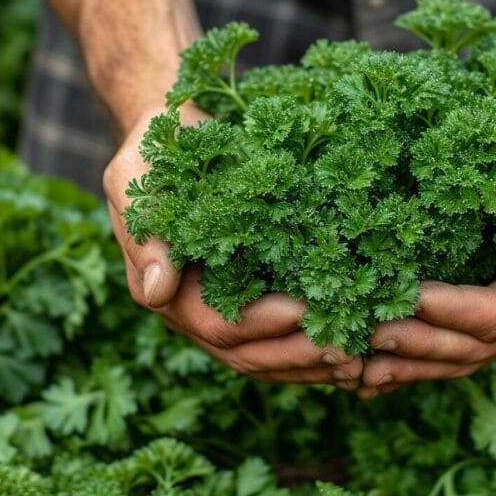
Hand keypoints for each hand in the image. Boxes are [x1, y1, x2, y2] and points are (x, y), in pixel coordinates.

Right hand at [103, 106, 362, 388]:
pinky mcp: (253, 299)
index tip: (303, 312)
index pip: (216, 324)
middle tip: (346, 350)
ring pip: (267, 357)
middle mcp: (193, 311)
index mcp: (165, 290)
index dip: (261, 324)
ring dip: (310, 364)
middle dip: (295, 355)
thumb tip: (160, 291)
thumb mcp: (138, 178)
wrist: (181, 131)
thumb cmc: (160, 148)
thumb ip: (145, 233)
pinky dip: (314, 350)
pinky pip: (282, 340)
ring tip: (357, 360)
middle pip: (246, 354)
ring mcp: (224, 310)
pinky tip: (354, 351)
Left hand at [358, 162, 495, 398]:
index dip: (454, 311)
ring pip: (451, 357)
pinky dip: (406, 366)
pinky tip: (367, 379)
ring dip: (406, 366)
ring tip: (360, 371)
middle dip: (419, 344)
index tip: (413, 298)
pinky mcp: (473, 320)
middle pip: (469, 346)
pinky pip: (441, 352)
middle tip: (372, 335)